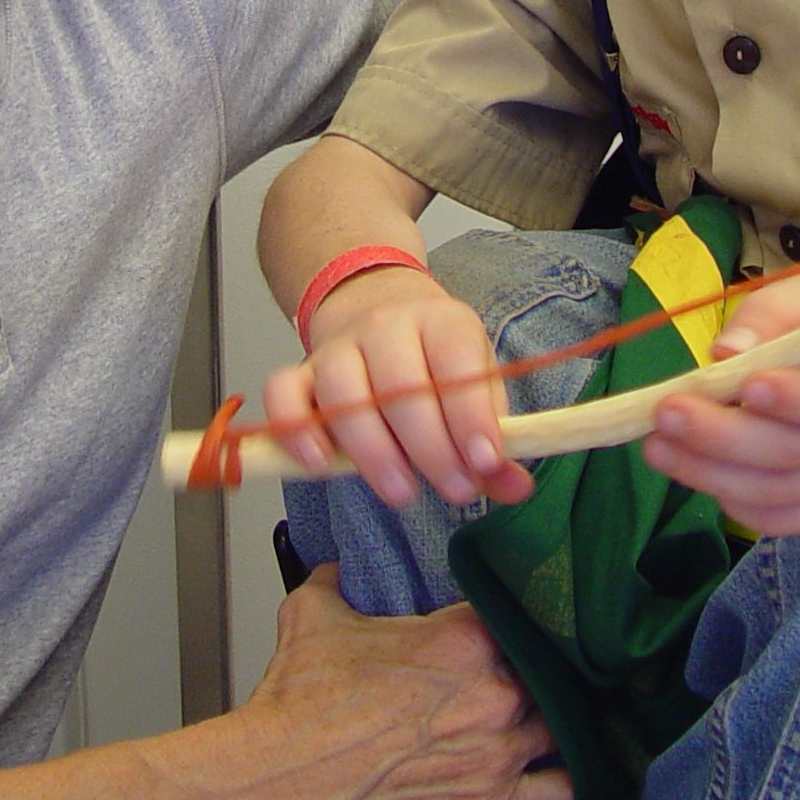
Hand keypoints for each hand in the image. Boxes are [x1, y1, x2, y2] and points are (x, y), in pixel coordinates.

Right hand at [235, 565, 572, 799]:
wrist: (282, 777)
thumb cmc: (300, 702)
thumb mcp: (314, 615)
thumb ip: (336, 582)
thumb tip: (335, 569)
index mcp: (462, 639)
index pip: (520, 613)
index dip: (521, 614)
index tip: (520, 617)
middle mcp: (492, 692)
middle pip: (550, 670)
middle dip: (543, 667)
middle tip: (539, 664)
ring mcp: (497, 750)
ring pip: (564, 725)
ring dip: (564, 718)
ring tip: (569, 710)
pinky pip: (560, 794)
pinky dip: (576, 782)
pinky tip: (586, 771)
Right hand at [265, 268, 531, 507]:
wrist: (381, 308)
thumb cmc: (436, 362)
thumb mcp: (478, 384)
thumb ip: (496, 438)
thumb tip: (516, 487)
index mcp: (442, 324)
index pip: (455, 361)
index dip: (470, 414)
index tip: (485, 462)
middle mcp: (387, 327)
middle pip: (399, 383)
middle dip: (429, 446)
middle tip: (454, 489)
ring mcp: (338, 348)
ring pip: (342, 393)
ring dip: (372, 450)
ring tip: (400, 491)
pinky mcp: (300, 371)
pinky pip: (283, 394)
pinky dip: (296, 428)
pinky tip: (320, 464)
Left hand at [639, 275, 799, 536]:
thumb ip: (773, 314)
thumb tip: (724, 352)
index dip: (796, 396)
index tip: (743, 385)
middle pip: (799, 449)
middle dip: (722, 436)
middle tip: (664, 414)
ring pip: (784, 491)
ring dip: (713, 474)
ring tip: (659, 448)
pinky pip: (788, 521)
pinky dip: (738, 506)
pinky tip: (699, 477)